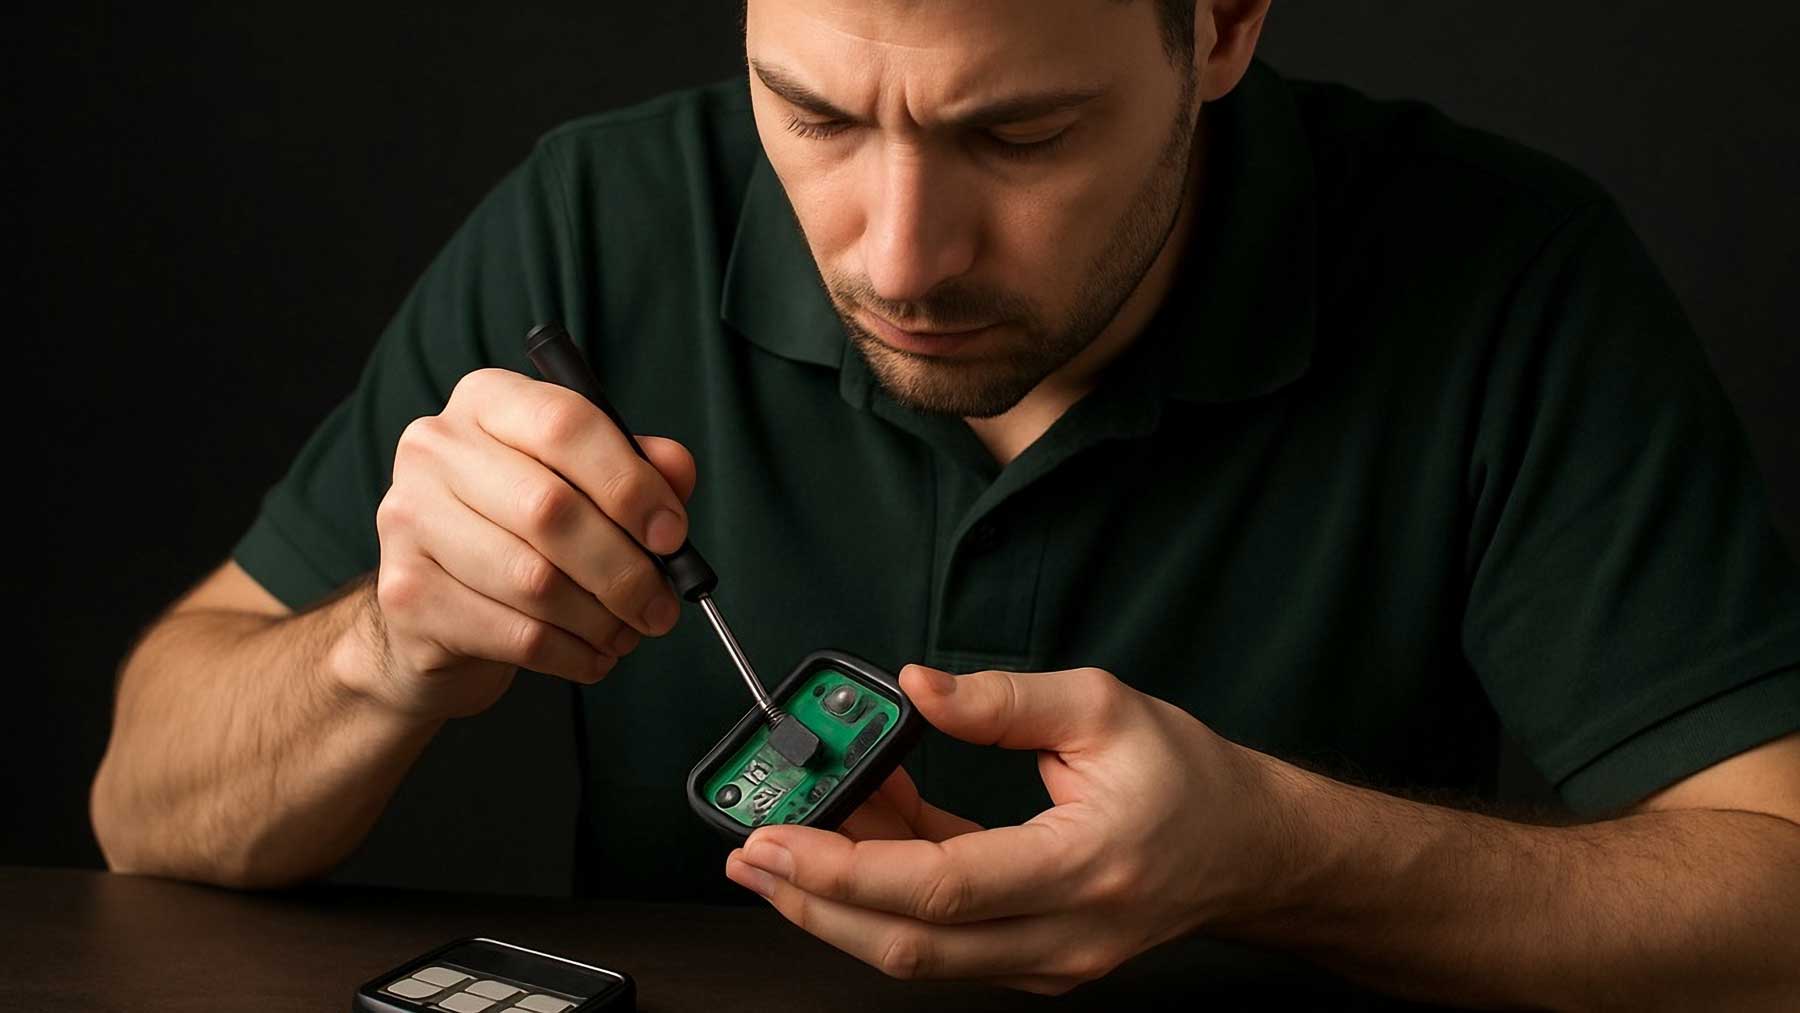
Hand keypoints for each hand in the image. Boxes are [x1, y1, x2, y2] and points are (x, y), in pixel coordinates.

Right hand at [357, 367, 695, 718]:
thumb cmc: (520, 533)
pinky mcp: (406, 594)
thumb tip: (676, 473)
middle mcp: (435, 449)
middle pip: (550, 509)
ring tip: (628, 633)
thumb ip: (634, 469)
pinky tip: (593, 656)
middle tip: (661, 606)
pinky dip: (571, 654)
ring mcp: (409, 519)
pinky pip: (514, 633)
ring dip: (601, 619)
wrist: (432, 612)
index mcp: (486, 402)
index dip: (631, 484)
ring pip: (533, 580)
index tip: (672, 535)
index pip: (565, 424)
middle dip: (624, 568)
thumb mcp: (582, 486)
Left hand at [724, 663, 1271, 993]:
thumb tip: (913, 688)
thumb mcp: (1103, 707)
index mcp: (1082, 867)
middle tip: (747, 854)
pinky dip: (887, 897)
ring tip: (786, 841)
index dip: (844, 869)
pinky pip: (941, 941)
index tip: (775, 837)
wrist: (1249, 852)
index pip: (939, 889)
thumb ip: (1002, 700)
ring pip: (916, 957)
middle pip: (907, 946)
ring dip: (839, 903)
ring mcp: (1047, 963)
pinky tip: (860, 837)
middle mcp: (1062, 935)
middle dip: (812, 902)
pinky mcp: (1033, 964)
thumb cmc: (1187, 779)